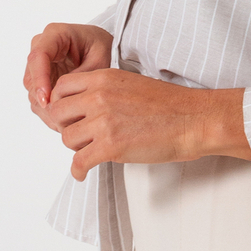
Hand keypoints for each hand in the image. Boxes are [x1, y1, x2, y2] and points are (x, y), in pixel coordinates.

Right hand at [23, 22, 112, 129]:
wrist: (99, 46)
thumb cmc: (101, 46)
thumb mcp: (99, 59)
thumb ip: (81, 76)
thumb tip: (59, 98)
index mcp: (55, 34)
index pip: (38, 56)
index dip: (40, 80)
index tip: (46, 100)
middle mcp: (41, 46)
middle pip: (31, 77)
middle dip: (44, 100)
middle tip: (60, 120)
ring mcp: (37, 63)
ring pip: (32, 91)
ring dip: (46, 109)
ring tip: (66, 123)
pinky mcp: (38, 78)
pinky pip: (37, 98)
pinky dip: (48, 111)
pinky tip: (63, 121)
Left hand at [47, 69, 250, 180]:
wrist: (193, 120)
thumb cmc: (168, 104)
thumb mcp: (131, 83)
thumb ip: (104, 90)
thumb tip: (82, 106)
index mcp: (105, 77)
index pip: (61, 87)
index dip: (61, 103)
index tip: (69, 115)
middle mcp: (100, 96)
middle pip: (58, 113)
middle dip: (65, 126)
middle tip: (79, 135)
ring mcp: (104, 121)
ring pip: (67, 138)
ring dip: (76, 148)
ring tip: (91, 150)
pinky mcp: (111, 146)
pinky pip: (78, 162)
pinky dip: (78, 171)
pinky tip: (83, 172)